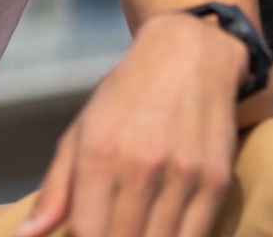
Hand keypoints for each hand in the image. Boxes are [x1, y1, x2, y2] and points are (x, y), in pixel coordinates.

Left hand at [16, 11, 246, 236]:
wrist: (190, 53)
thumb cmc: (127, 96)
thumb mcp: (81, 132)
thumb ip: (55, 190)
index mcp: (99, 153)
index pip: (87, 234)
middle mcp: (142, 165)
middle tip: (109, 232)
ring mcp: (184, 174)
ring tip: (133, 231)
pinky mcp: (217, 180)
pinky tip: (160, 233)